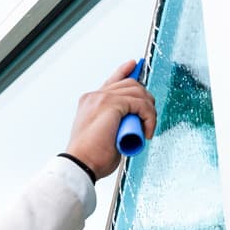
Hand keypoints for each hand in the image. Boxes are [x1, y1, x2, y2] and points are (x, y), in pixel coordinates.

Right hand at [65, 60, 156, 178]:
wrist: (81, 164)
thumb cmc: (91, 157)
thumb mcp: (105, 136)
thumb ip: (116, 125)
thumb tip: (131, 127)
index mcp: (91, 101)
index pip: (112, 80)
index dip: (125, 71)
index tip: (135, 64)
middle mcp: (95, 96)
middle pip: (130, 84)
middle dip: (145, 100)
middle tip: (149, 120)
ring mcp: (102, 97)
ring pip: (137, 91)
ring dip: (148, 111)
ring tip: (146, 130)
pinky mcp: (111, 103)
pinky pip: (140, 104)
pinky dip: (149, 117)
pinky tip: (146, 131)